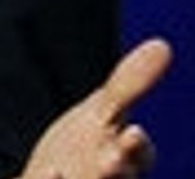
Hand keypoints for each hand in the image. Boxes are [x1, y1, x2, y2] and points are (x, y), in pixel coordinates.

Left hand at [20, 38, 173, 178]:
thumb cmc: (84, 146)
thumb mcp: (105, 112)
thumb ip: (130, 84)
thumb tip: (162, 45)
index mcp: (125, 159)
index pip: (138, 154)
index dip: (136, 147)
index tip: (133, 133)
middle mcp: (106, 176)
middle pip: (114, 175)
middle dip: (113, 168)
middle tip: (109, 159)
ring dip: (82, 178)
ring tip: (63, 171)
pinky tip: (48, 173)